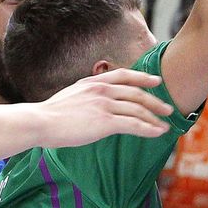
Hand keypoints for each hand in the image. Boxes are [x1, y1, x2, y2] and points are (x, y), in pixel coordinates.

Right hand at [32, 67, 174, 146]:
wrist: (40, 122)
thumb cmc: (49, 115)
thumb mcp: (70, 96)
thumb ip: (86, 96)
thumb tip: (92, 104)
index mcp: (93, 82)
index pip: (124, 75)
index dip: (142, 77)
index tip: (155, 81)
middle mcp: (102, 90)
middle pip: (136, 93)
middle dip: (155, 101)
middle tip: (167, 108)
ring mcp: (104, 105)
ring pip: (138, 109)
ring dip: (155, 118)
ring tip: (166, 126)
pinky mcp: (105, 122)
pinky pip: (134, 124)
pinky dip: (149, 128)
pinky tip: (158, 133)